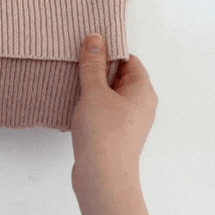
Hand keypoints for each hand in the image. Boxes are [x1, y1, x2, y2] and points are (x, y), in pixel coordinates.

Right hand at [70, 33, 157, 175]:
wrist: (103, 177)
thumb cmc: (103, 133)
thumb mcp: (94, 92)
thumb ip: (93, 64)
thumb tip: (95, 38)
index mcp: (143, 90)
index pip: (129, 60)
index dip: (109, 51)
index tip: (87, 47)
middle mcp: (141, 105)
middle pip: (121, 76)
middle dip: (98, 69)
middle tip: (75, 62)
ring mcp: (130, 122)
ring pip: (111, 95)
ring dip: (93, 88)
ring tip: (71, 83)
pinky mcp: (117, 135)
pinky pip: (105, 111)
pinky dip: (91, 105)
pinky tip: (74, 105)